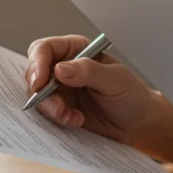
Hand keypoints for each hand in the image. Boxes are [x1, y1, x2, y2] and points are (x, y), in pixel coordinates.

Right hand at [25, 35, 172, 168]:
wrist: (138, 124)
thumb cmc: (132, 95)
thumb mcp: (115, 80)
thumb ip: (88, 71)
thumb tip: (60, 69)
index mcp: (76, 50)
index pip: (44, 49)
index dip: (37, 63)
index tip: (39, 82)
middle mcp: (63, 68)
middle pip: (34, 73)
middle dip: (40, 92)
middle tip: (57, 108)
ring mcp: (60, 90)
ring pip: (37, 96)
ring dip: (50, 109)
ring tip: (72, 117)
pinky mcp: (60, 110)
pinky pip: (45, 114)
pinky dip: (56, 119)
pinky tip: (75, 121)